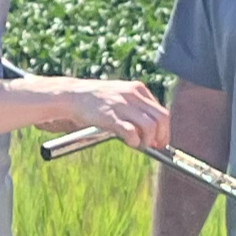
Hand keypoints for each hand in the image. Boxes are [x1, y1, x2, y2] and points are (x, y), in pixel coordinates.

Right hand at [55, 77, 171, 149]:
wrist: (71, 95)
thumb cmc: (95, 99)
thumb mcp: (120, 95)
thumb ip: (136, 107)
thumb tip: (151, 129)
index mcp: (138, 89)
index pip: (161, 111)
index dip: (164, 128)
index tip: (161, 139)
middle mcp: (133, 95)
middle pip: (162, 118)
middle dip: (162, 136)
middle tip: (156, 146)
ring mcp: (122, 105)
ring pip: (150, 127)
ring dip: (148, 140)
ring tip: (140, 144)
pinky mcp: (110, 116)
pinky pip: (131, 132)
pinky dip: (135, 142)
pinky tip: (130, 143)